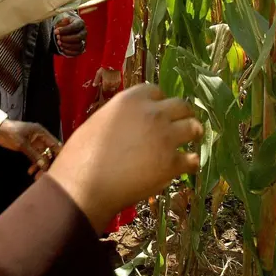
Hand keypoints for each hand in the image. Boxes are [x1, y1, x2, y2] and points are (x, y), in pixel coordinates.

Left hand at [0, 119, 61, 170]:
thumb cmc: (11, 133)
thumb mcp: (22, 144)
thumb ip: (34, 155)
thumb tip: (44, 166)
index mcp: (42, 133)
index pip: (55, 144)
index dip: (58, 154)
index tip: (60, 166)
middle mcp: (41, 138)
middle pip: (49, 152)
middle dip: (47, 163)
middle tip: (44, 174)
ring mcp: (35, 144)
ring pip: (42, 157)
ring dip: (40, 166)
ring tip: (36, 176)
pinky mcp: (29, 148)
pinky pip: (35, 158)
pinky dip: (34, 164)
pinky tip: (30, 171)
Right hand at [47, 84, 202, 233]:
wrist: (85, 184)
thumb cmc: (82, 155)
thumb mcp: (99, 121)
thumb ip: (121, 117)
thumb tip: (130, 123)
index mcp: (130, 100)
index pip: (156, 91)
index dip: (158, 103)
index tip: (158, 112)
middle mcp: (152, 114)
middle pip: (181, 106)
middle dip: (183, 115)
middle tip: (180, 125)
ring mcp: (165, 138)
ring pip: (194, 128)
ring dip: (192, 134)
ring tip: (188, 143)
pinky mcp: (172, 163)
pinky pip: (193, 159)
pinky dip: (190, 163)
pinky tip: (185, 166)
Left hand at [54, 15, 86, 56]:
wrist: (70, 29)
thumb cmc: (66, 24)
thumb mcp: (64, 20)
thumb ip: (61, 23)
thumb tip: (58, 29)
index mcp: (80, 23)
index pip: (74, 27)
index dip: (64, 30)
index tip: (55, 31)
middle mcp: (84, 32)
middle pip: (78, 38)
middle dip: (66, 39)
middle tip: (57, 37)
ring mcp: (83, 41)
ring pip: (78, 46)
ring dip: (66, 45)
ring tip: (59, 42)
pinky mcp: (81, 49)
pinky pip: (76, 53)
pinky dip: (68, 52)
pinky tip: (61, 48)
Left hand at [93, 67, 121, 93]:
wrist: (113, 63)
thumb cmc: (105, 67)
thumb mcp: (99, 73)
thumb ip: (96, 80)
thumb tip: (94, 85)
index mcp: (106, 83)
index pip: (104, 90)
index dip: (102, 88)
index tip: (102, 85)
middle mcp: (112, 84)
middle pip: (109, 89)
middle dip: (107, 87)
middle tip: (105, 83)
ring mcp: (116, 83)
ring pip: (113, 88)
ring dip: (111, 86)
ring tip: (109, 82)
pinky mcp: (119, 80)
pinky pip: (117, 85)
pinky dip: (114, 84)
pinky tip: (112, 81)